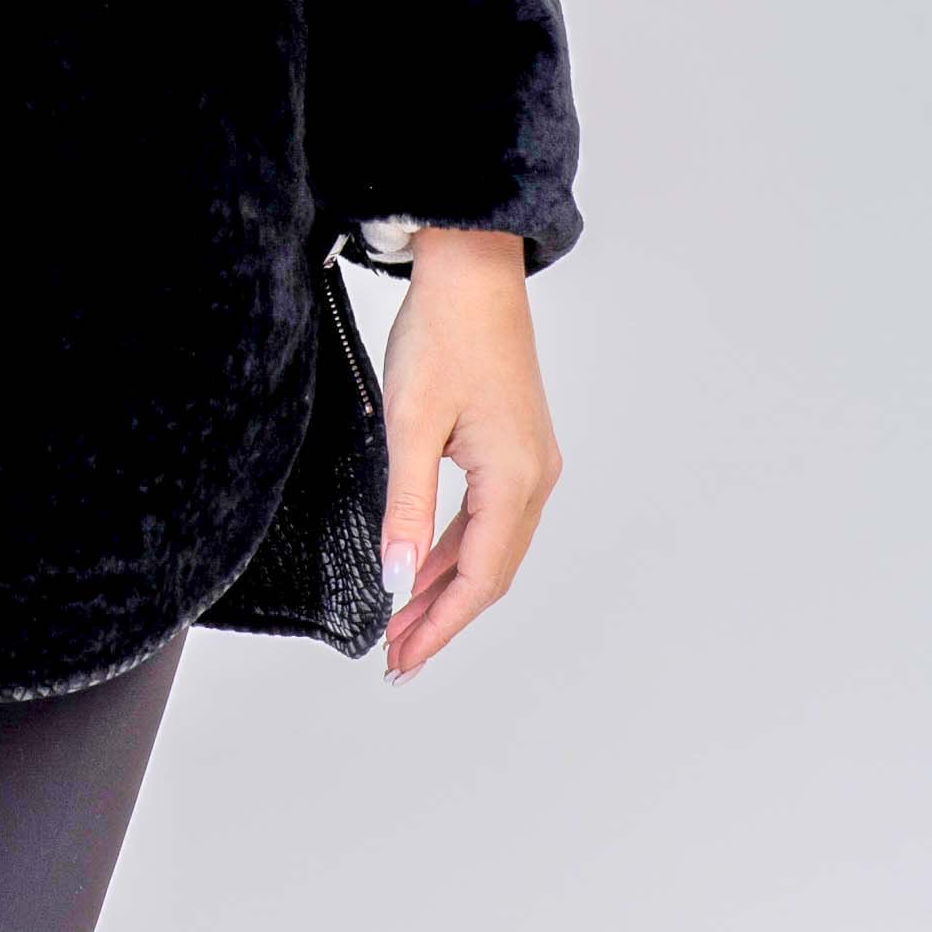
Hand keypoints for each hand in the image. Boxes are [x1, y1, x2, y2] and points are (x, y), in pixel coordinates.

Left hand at [376, 227, 562, 686]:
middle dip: (442, 617)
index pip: (477, 579)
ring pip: (489, 547)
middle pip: (489, 573)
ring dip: (447, 584)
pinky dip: (455, 546)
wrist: (472, 270)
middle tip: (396, 656)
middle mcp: (534, 479)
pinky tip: (424, 563)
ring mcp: (530, 463)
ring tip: (401, 621)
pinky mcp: (516, 446)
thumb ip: (406, 506)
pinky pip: (488, 516)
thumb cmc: (443, 333)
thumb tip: (397, 578)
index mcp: (515, 480)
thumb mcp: (410, 423)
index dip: (439, 626)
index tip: (402, 660)